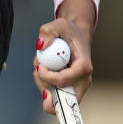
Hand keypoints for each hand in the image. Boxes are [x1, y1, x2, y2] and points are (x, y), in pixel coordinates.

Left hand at [32, 0, 94, 114]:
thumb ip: (48, 31)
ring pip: (56, 100)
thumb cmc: (71, 31)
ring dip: (42, 83)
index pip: (63, 80)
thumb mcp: (60, 23)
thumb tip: (40, 45)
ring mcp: (77, 87)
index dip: (46, 77)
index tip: (39, 66)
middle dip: (44, 87)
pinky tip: (45, 71)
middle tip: (38, 70)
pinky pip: (55, 95)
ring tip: (43, 65)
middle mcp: (83, 80)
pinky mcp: (70, 89)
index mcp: (84, 67)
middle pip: (61, 99)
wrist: (76, 34)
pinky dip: (45, 84)